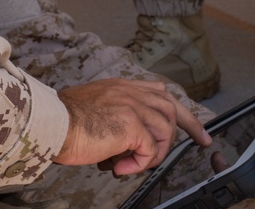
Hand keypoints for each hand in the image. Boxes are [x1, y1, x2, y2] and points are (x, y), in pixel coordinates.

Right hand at [55, 78, 210, 175]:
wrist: (51, 123)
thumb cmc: (63, 122)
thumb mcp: (93, 110)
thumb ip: (114, 119)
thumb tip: (125, 147)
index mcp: (120, 87)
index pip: (158, 91)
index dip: (177, 108)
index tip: (190, 122)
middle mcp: (129, 92)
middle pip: (172, 106)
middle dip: (191, 126)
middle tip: (203, 141)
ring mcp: (131, 105)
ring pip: (165, 130)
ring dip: (154, 152)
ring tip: (132, 163)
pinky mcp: (131, 124)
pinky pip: (150, 149)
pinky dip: (140, 163)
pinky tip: (121, 167)